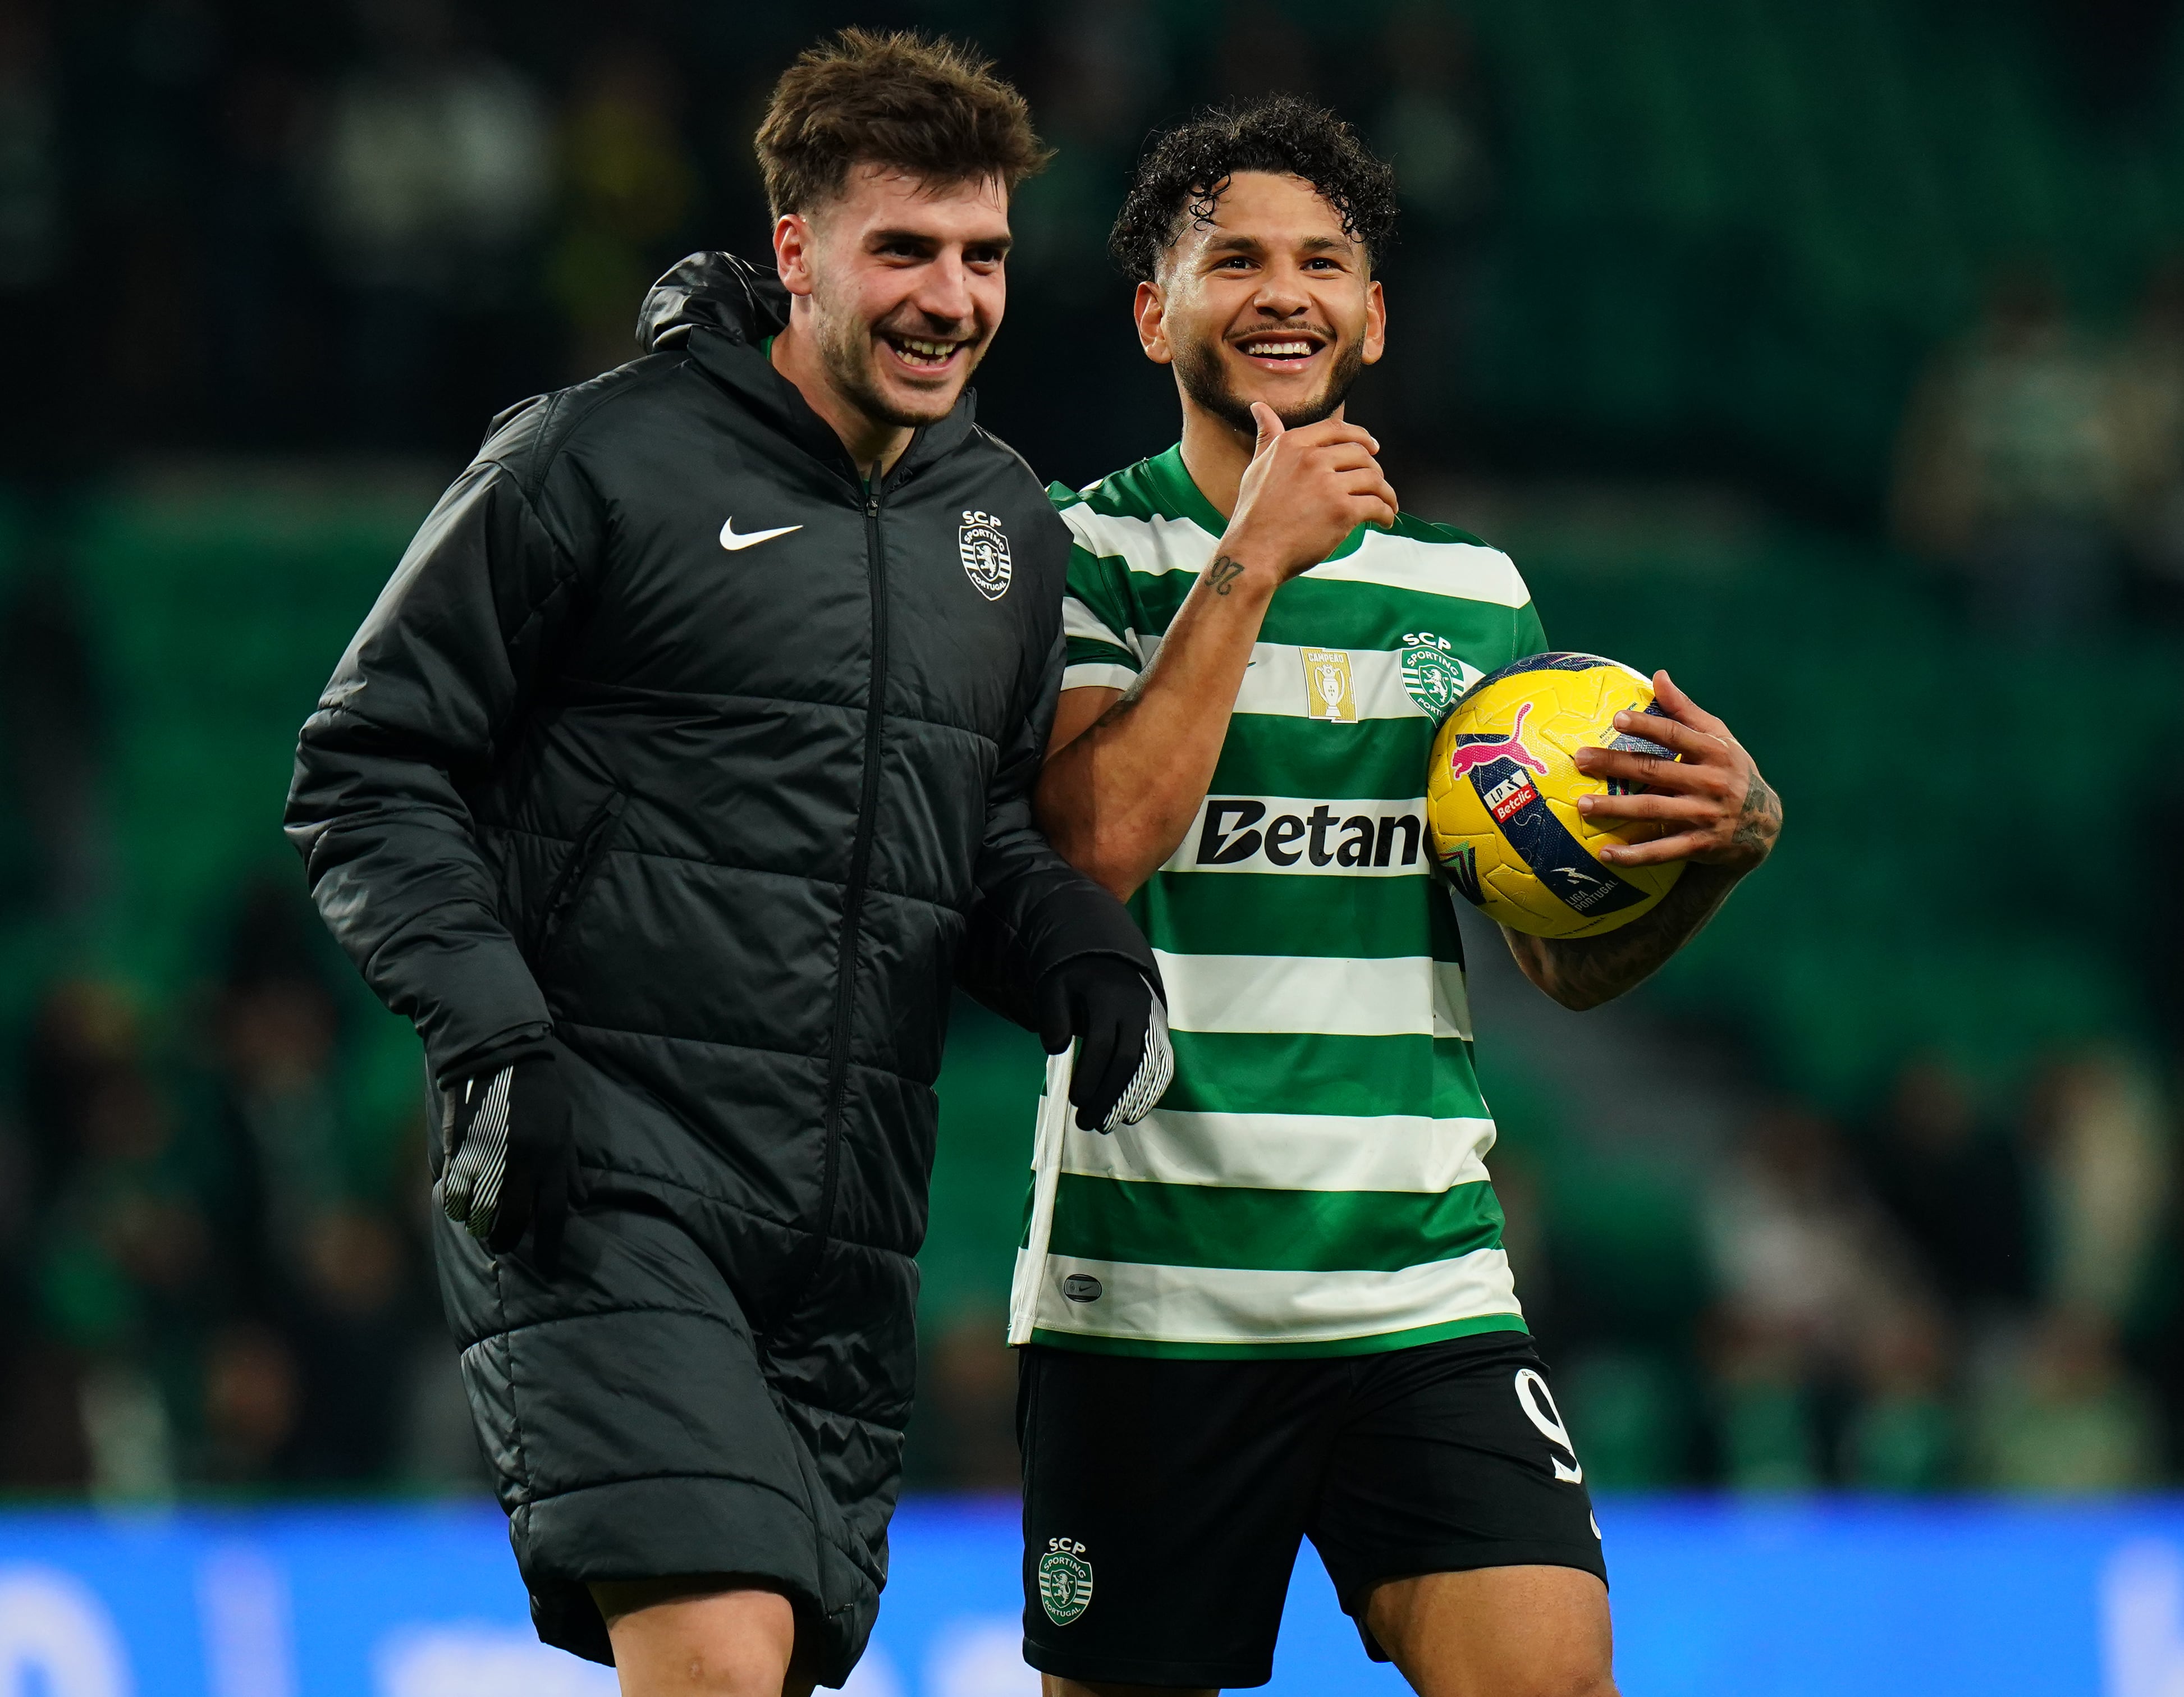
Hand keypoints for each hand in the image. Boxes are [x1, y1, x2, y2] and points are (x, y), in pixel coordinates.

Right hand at [439, 1051, 575, 1268]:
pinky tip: (459, 1202)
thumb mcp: (565, 1126)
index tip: (550, 1270)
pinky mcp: (457, 1149)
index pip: (553, 1214)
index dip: (551, 1247)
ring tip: (480, 1222)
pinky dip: (455, 1203)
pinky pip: (452, 1191)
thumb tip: (581, 1202)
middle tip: (503, 1242)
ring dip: (477, 1224)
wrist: (497, 1055)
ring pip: (477, 1212)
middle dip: (506, 1239)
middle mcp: (519, 1161)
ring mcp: (485, 1157)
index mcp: (550, 1156)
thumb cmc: (539, 1091)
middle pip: (511, 1221)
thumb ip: (569, 1167)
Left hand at [1035, 956, 1174, 1132]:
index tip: (1074, 1101)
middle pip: (1127, 1061)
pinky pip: (1161, 1067)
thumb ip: (1052, 1015)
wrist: (1113, 959)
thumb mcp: (1055, 987)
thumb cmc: (1077, 980)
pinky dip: (1148, 1094)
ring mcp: (1153, 1023)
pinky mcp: (1161, 1034)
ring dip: (1128, 1101)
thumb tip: (1055, 1049)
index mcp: (1108, 998)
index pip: (1102, 1044)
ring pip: (1147, 1068)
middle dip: (1107, 1097)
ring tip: (1105, 1125)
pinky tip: (1130, 1114)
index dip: (1090, 1076)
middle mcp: (1137, 1011)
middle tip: (1086, 1124)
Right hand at [1213, 403, 1398, 588]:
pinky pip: (1376, 505)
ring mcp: (1328, 484)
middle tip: (1378, 486)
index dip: (1361, 436)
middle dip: (1375, 469)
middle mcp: (1311, 459)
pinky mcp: (1342, 511)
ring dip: (1386, 493)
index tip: (1373, 447)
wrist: (1252, 554)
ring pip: (1373, 479)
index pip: (1337, 429)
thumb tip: (1259, 408)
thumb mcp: (1257, 467)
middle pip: (1360, 454)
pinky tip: (1385, 520)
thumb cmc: (1253, 515)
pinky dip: (1386, 513)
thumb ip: (1268, 437)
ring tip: (1387, 505)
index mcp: (1292, 444)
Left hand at [1571, 670, 1781, 871]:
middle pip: (1655, 771)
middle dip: (1615, 765)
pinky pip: (1662, 851)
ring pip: (1653, 811)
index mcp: (1714, 752)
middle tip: (1581, 760)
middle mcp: (1710, 782)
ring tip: (1582, 805)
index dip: (1647, 725)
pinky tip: (1606, 854)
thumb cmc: (1732, 772)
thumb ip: (1686, 711)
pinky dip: (1634, 855)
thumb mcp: (1719, 738)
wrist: (1763, 826)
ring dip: (1616, 809)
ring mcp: (1704, 815)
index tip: (1617, 718)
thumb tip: (1659, 676)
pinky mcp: (1700, 845)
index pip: (1676, 734)